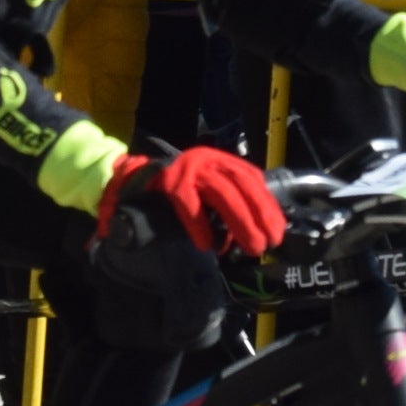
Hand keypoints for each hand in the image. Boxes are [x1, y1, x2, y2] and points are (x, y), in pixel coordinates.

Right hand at [103, 144, 284, 255]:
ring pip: (222, 194)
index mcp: (219, 160)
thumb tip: (257, 229)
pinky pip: (188, 204)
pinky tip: (206, 244)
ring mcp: (187, 167)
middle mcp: (206, 159)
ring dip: (240, 222)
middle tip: (269, 243)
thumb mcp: (205, 190)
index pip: (252, 179)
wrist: (128, 180)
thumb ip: (228, 203)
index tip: (278, 229)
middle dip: (260, 215)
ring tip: (251, 247)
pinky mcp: (167, 181)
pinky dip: (199, 225)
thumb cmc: (171, 192)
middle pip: (242, 186)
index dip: (267, 204)